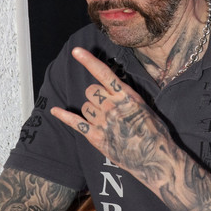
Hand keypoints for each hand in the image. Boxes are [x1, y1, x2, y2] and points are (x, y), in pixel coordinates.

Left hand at [51, 47, 173, 185]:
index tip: (76, 51)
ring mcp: (103, 121)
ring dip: (91, 111)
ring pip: (85, 106)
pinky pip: (75, 122)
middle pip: (90, 91)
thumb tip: (115, 92)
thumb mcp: (145, 108)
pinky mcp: (96, 137)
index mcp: (126, 96)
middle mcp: (112, 106)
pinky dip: (64, 116)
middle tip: (105, 107)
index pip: (103, 73)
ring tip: (105, 122)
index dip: (88, 60)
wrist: (155, 158)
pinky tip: (55, 111)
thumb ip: (127, 98)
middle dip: (94, 96)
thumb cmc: (155, 134)